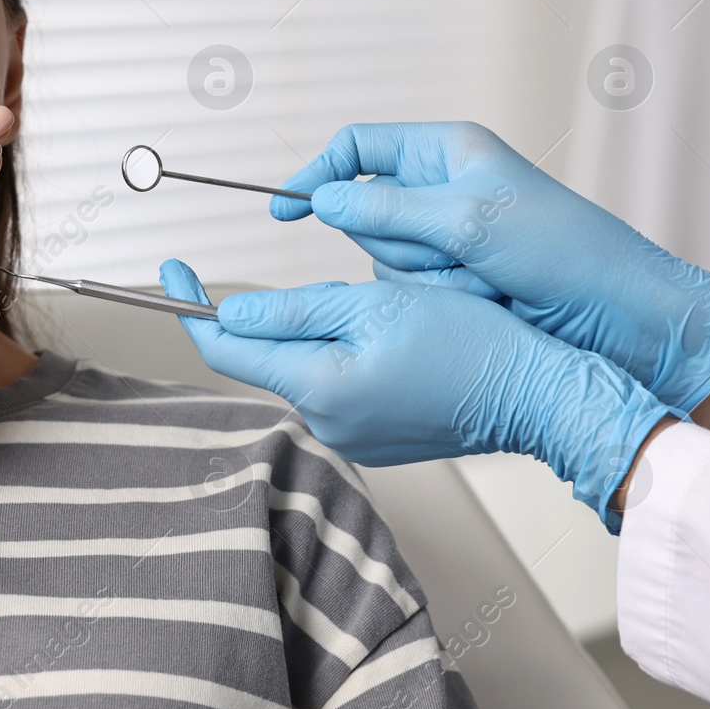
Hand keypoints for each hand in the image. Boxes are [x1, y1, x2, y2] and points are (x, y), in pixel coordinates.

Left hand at [158, 260, 671, 529]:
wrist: (537, 396)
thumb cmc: (470, 343)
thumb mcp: (374, 305)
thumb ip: (292, 310)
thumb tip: (226, 313)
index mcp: (318, 387)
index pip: (224, 349)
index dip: (190, 305)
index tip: (172, 268)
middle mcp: (325, 424)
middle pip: (264, 360)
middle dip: (268, 317)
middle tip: (300, 280)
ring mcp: (349, 438)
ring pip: (301, 371)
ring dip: (312, 335)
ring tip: (371, 310)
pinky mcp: (373, 440)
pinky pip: (334, 390)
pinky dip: (340, 358)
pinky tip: (386, 341)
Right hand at [273, 121, 709, 411]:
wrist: (621, 318)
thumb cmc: (563, 252)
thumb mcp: (471, 222)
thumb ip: (389, 211)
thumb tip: (322, 202)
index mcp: (446, 150)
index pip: (355, 147)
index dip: (317, 174)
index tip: (285, 211)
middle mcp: (440, 187)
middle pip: (363, 211)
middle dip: (397, 242)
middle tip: (451, 254)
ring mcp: (446, 235)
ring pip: (382, 257)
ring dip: (423, 276)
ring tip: (480, 280)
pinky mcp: (453, 277)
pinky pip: (408, 289)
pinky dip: (439, 298)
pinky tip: (484, 299)